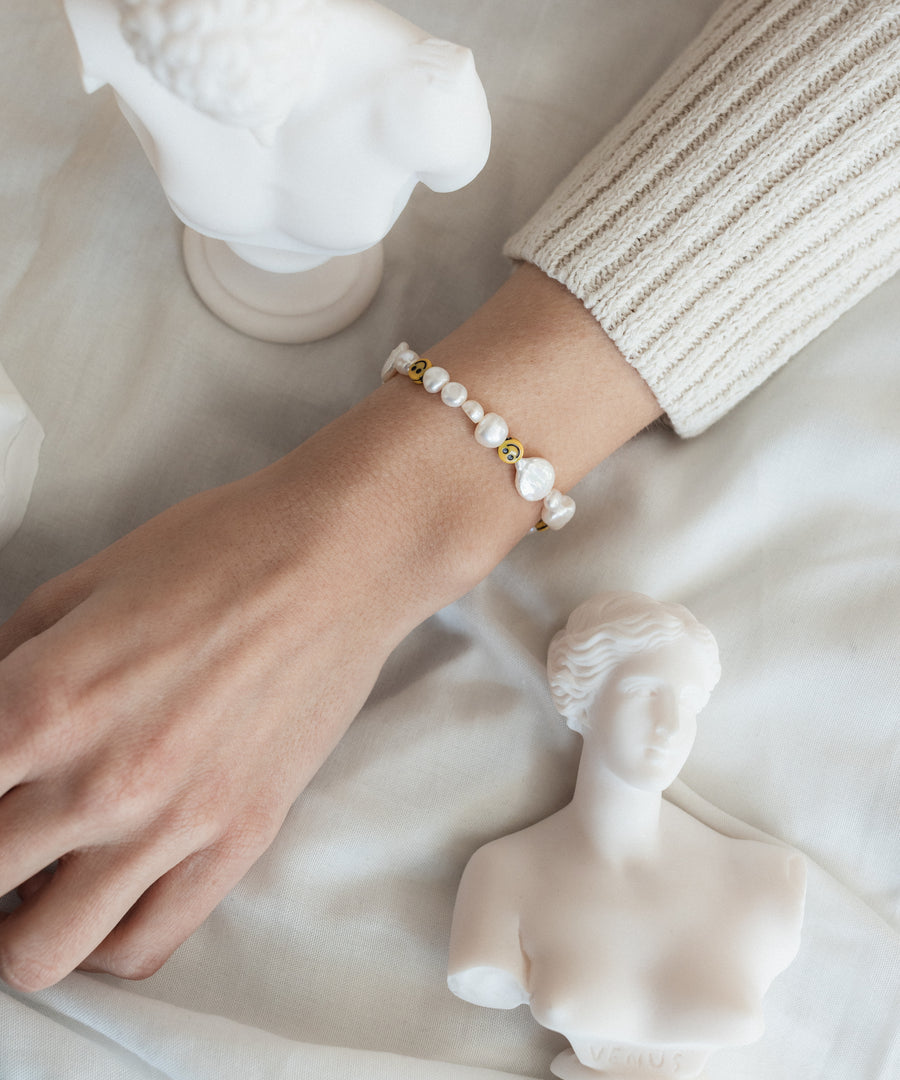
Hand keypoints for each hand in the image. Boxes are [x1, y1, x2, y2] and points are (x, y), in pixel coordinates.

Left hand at [0, 265, 658, 991]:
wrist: (337, 562)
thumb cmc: (220, 554)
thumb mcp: (81, 585)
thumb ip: (7, 660)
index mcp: (42, 701)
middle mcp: (98, 781)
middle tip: (4, 829)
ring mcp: (173, 824)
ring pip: (43, 951)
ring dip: (18, 927)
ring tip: (33, 887)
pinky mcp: (238, 841)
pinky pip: (145, 945)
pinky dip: (103, 941)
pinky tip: (103, 898)